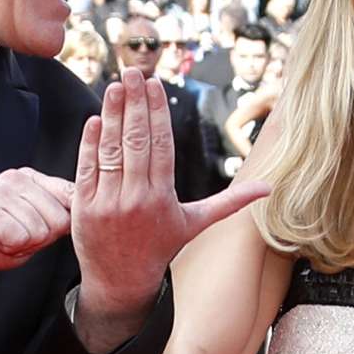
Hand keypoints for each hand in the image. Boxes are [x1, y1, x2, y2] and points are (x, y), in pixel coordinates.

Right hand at [0, 168, 72, 277]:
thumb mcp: (29, 225)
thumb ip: (53, 218)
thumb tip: (80, 217)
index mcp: (31, 180)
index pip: (70, 193)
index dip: (72, 219)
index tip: (70, 229)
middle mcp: (18, 180)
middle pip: (60, 219)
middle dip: (43, 239)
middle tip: (19, 237)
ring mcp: (2, 193)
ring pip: (41, 231)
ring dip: (24, 244)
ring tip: (5, 238)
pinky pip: (21, 237)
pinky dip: (11, 247)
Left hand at [72, 69, 268, 316]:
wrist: (121, 281)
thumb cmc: (160, 246)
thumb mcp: (196, 223)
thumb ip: (230, 202)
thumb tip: (269, 188)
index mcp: (163, 198)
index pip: (161, 146)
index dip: (158, 113)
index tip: (155, 85)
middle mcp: (136, 199)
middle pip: (137, 142)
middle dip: (134, 103)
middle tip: (133, 72)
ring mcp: (108, 203)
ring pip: (112, 150)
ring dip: (112, 115)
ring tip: (114, 86)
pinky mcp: (84, 207)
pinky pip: (88, 168)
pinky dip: (91, 142)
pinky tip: (95, 118)